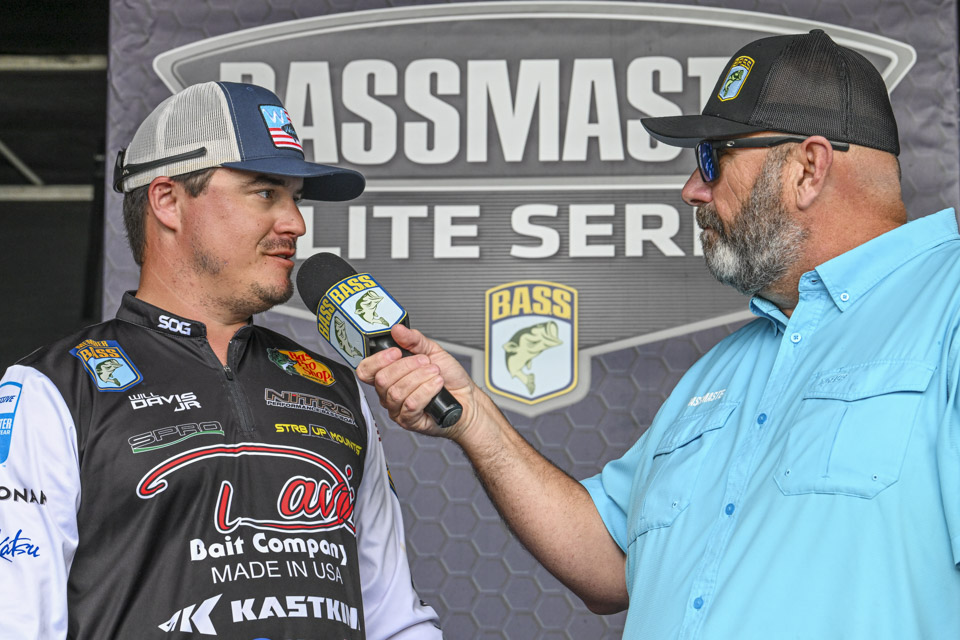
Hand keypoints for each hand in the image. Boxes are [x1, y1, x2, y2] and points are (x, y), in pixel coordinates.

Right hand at [357, 324, 477, 437]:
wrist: (467, 399)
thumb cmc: (449, 378)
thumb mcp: (432, 351)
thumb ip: (414, 340)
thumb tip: (397, 329)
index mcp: (389, 374)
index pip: (366, 370)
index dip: (378, 360)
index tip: (396, 351)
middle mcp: (388, 393)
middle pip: (382, 380)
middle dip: (407, 366)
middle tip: (425, 362)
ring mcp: (397, 408)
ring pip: (397, 392)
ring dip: (420, 378)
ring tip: (435, 373)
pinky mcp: (409, 421)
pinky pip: (410, 405)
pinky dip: (426, 391)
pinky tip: (436, 385)